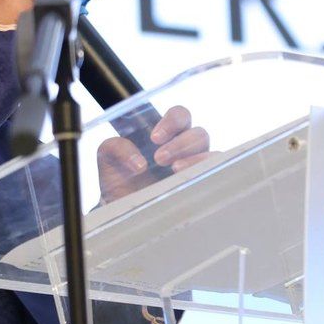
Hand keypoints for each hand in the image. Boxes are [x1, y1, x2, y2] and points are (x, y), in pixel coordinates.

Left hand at [97, 105, 211, 198]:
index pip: (180, 115)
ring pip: (210, 152)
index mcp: (167, 133)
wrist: (120, 207)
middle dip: (180, 144)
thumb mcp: (108, 156)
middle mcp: (185, 146)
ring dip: (193, 158)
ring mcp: (195, 165)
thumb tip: (138, 162)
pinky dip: (204, 171)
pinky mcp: (200, 182)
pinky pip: (215, 171)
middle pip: (198, 134)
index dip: (172, 122)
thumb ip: (116, 147)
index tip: (155, 138)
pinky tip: (186, 179)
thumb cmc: (119, 177)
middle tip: (159, 158)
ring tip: (173, 170)